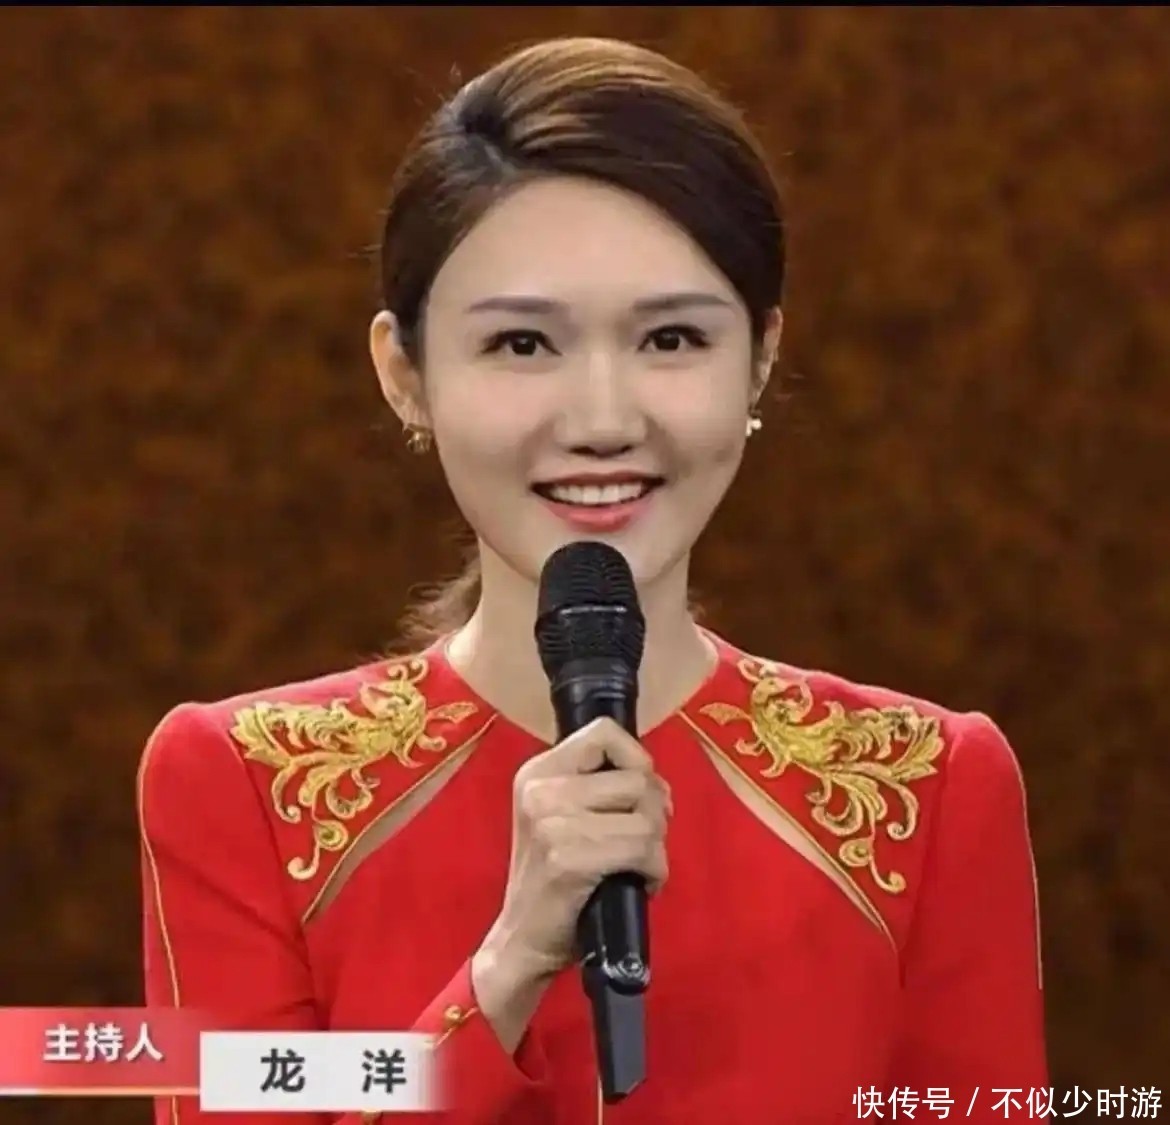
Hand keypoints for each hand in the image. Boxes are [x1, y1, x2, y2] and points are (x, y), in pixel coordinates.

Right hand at [472, 718, 670, 1049]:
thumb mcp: (563, 816)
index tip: (635, 796)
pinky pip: (642, 849)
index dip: (636, 759)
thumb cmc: (554, 881)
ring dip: (656, 846)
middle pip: (637, 777)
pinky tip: (638, 884)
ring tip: (637, 865)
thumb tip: (655, 780)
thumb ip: (599, 787)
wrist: (521, 941)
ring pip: (646, 815)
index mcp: (538, 771)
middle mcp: (540, 788)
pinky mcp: (568, 858)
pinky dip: (655, 871)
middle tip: (641, 842)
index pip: (605, 733)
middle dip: (655, 812)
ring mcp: (551, 822)